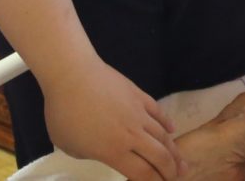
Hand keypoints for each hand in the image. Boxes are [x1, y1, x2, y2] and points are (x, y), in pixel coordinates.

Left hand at [42, 58, 182, 180]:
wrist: (72, 74)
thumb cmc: (64, 112)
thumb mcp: (69, 145)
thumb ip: (90, 152)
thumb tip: (100, 150)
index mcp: (114, 151)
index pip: (143, 173)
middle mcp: (132, 135)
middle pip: (159, 157)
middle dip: (169, 171)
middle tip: (175, 178)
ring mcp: (138, 113)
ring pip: (163, 136)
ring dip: (174, 151)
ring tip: (180, 162)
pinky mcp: (139, 96)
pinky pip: (159, 113)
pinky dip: (167, 124)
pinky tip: (172, 131)